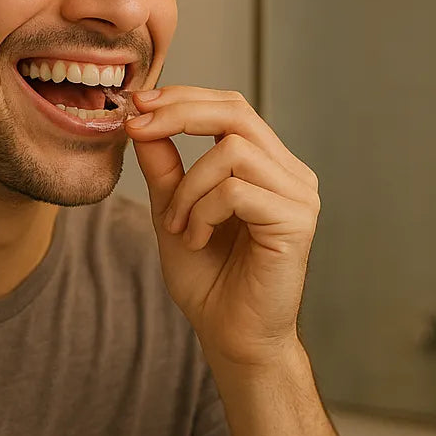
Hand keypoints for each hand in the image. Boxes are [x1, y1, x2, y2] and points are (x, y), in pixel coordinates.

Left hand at [125, 86, 319, 369]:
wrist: (231, 337)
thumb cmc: (209, 281)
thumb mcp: (174, 211)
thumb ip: (164, 168)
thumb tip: (142, 119)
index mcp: (266, 165)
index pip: (230, 107)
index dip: (183, 98)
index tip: (137, 104)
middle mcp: (290, 174)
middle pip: (237, 112)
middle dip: (179, 114)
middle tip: (138, 129)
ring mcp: (299, 196)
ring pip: (232, 151)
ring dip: (188, 186)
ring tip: (179, 225)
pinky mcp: (297, 221)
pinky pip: (236, 191)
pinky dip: (203, 211)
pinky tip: (197, 240)